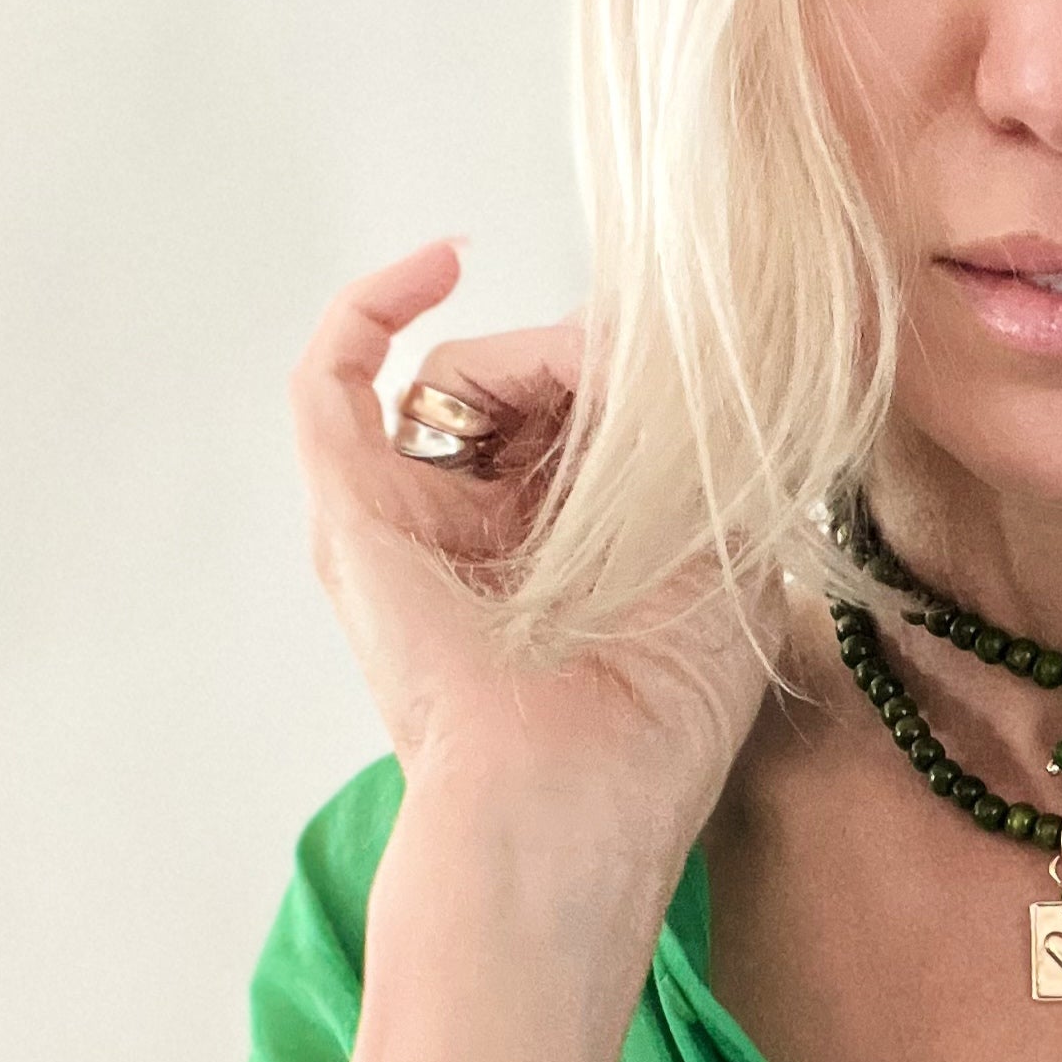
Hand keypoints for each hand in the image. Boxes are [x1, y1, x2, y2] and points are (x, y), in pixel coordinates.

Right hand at [290, 238, 785, 867]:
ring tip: (590, 390)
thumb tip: (677, 355)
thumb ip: (709, 460)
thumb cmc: (659, 720)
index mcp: (568, 548)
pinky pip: (334, 376)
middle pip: (524, 388)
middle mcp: (484, 528)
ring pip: (456, 377)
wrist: (573, 798)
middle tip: (647, 391)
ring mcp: (414, 517)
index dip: (640, 385)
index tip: (698, 379)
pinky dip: (375, 306)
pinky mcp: (356, 509)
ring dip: (532, 357)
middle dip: (592, 370)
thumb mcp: (727, 563)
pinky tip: (444, 263)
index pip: (589, 417)